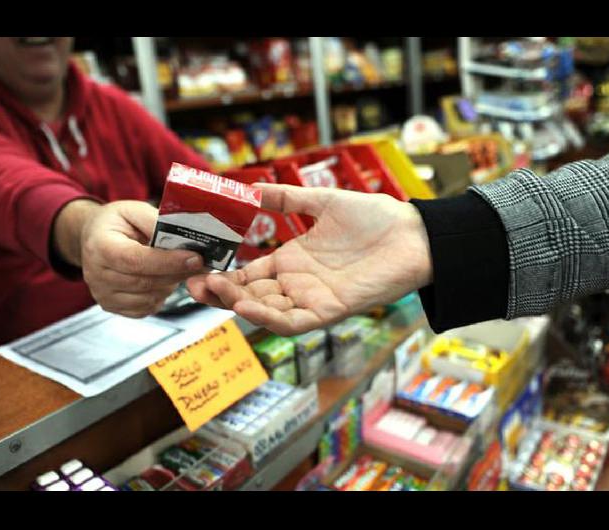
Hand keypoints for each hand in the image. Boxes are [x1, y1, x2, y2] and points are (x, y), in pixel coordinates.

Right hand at [55, 199, 203, 317]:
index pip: (136, 260)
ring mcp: (102, 294)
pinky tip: (162, 279)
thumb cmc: (116, 222)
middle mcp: (96, 274)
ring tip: (176, 267)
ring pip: (149, 298)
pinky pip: (145, 308)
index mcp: (100, 246)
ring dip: (170, 284)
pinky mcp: (111, 306)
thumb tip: (183, 239)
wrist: (94, 237)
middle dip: (177, 273)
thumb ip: (156, 222)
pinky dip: (160, 296)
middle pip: (145, 282)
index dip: (168, 262)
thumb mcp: (134, 210)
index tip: (195, 258)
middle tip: (199, 263)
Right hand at [186, 184, 431, 334]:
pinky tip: (247, 305)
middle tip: (193, 283)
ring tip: (213, 290)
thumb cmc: (376, 218)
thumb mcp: (322, 202)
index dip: (223, 274)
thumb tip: (251, 189)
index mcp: (292, 260)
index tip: (197, 267)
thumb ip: (286, 199)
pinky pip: (294, 322)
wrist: (415, 234)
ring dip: (238, 304)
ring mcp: (312, 298)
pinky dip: (270, 317)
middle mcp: (297, 283)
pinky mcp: (330, 310)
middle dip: (221, 293)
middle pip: (250, 296)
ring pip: (266, 311)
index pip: (248, 274)